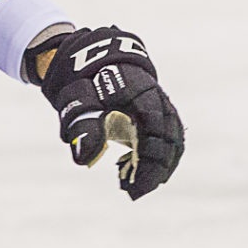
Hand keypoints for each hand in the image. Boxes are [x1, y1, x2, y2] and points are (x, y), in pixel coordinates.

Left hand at [35, 26, 183, 199]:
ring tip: (140, 186)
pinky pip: (167, 134)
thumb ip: (82, 126)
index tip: (135, 185)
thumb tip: (84, 160)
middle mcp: (155, 96)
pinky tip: (141, 173)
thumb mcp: (75, 99)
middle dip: (156, 167)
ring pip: (173, 136)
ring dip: (161, 163)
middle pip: (169, 136)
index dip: (149, 160)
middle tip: (136, 193)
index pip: (155, 128)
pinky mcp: (156, 109)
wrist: (88, 54)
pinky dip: (159, 154)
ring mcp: (159, 102)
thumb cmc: (80, 79)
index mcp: (139, 90)